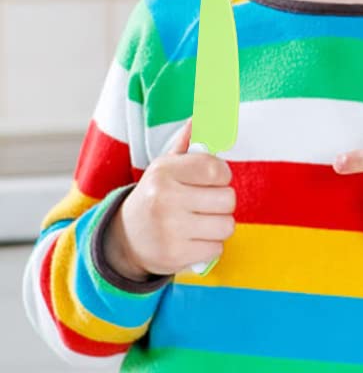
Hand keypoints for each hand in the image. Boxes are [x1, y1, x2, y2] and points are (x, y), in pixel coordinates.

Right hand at [104, 120, 236, 279]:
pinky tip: (192, 240)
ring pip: (226, 225)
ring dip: (218, 226)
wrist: (125, 239)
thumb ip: (188, 144)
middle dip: (221, 203)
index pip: (218, 170)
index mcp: (164, 171)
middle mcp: (165, 198)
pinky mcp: (175, 255)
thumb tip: (202, 117)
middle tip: (204, 204)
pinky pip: (217, 248)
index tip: (211, 181)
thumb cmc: (156, 196)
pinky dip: (210, 246)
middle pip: (228, 199)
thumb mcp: (165, 167)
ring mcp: (170, 229)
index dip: (222, 176)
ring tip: (199, 222)